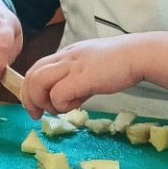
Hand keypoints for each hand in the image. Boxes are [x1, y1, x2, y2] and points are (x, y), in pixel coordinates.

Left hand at [20, 37, 146, 117]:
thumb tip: (68, 101)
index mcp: (66, 54)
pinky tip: (76, 105)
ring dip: (41, 101)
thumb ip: (77, 84)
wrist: (139, 55)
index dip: (30, 89)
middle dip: (28, 98)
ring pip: (38, 81)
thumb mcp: (91, 71)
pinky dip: (61, 104)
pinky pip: (58, 93)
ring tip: (56, 111)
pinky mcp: (82, 77)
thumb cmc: (119, 64)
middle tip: (36, 114)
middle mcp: (65, 57)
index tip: (36, 105)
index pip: (36, 68)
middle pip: (31, 74)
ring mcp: (73, 65)